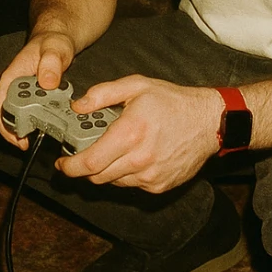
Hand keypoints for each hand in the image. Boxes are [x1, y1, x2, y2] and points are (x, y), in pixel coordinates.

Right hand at [0, 29, 75, 148]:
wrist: (58, 38)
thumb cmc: (53, 41)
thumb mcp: (55, 48)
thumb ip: (52, 61)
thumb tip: (47, 82)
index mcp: (13, 76)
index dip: (4, 126)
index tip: (17, 139)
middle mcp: (16, 86)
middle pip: (7, 115)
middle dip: (15, 132)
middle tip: (29, 144)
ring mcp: (25, 92)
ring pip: (20, 116)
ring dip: (27, 128)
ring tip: (41, 136)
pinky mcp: (36, 96)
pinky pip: (33, 112)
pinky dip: (39, 121)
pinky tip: (50, 126)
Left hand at [54, 75, 223, 192]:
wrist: (209, 122)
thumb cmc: (173, 102)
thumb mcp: (136, 86)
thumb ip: (102, 94)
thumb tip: (78, 106)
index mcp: (130, 134)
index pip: (91, 162)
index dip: (70, 167)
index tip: (62, 164)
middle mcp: (139, 160)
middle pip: (98, 176)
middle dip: (84, 168)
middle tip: (81, 154)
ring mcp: (150, 176)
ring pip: (113, 182)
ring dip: (104, 170)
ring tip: (111, 150)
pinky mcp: (159, 185)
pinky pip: (131, 185)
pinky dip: (124, 174)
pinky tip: (130, 156)